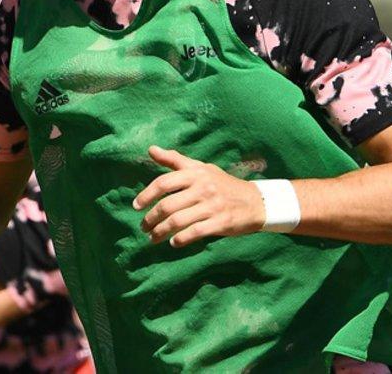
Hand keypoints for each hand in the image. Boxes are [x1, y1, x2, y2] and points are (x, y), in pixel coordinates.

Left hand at [133, 146, 264, 246]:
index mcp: (195, 173)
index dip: (146, 195)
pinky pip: (195, 232)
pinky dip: (181, 239)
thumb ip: (175, 160)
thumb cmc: (222, 183)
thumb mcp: (201, 168)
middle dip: (151, 218)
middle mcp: (203, 188)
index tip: (136, 206)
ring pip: (178, 221)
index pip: (164, 182)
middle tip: (143, 227)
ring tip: (152, 238)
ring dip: (161, 232)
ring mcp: (212, 205)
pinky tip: (173, 243)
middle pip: (168, 205)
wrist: (256, 201)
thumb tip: (151, 149)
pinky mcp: (221, 222)